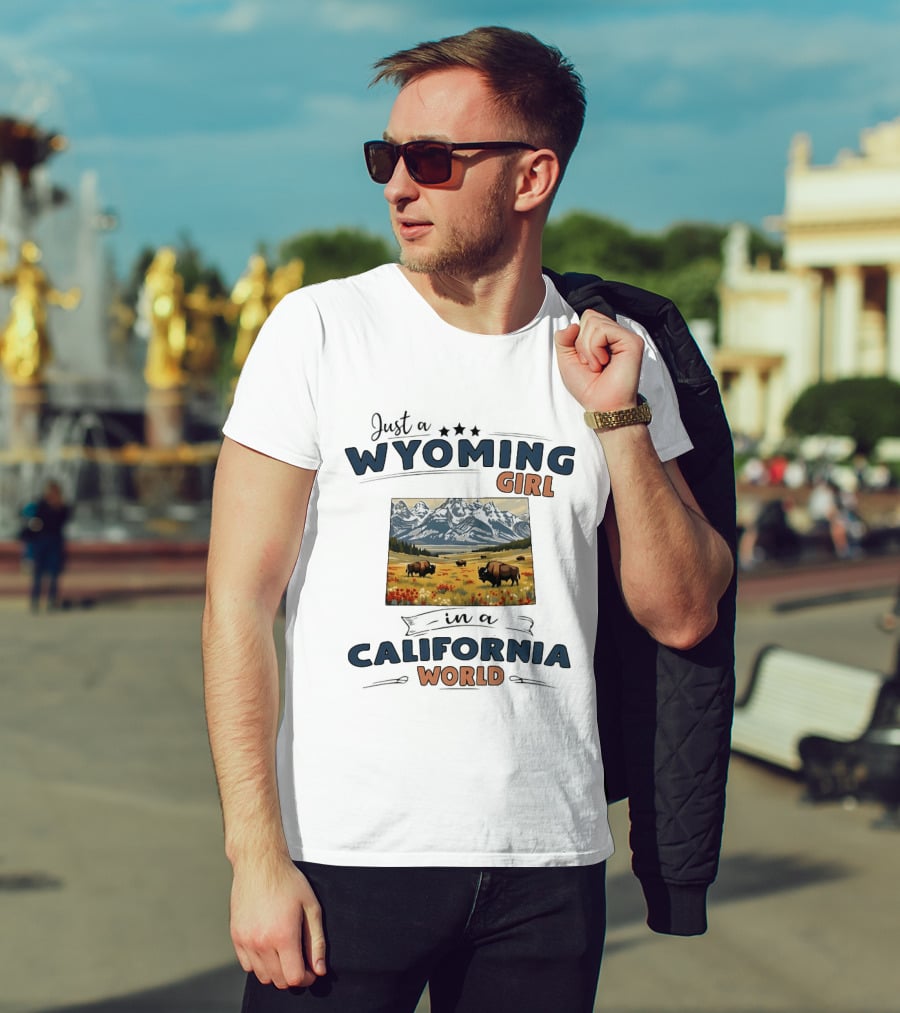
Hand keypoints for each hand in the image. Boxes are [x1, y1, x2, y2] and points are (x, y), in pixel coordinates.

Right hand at [230, 853, 325, 989]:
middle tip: (300, 961)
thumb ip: (317, 942)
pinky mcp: (236, 936)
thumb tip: (319, 970)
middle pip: (278, 980)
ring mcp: (246, 940)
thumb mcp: (311, 907)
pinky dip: (259, 964)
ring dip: (276, 971)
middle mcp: (262, 942)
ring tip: (285, 953)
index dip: (306, 977)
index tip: (311, 969)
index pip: (294, 977)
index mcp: (283, 935)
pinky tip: (269, 948)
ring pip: (262, 976)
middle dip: (293, 975)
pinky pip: (247, 965)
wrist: (260, 863)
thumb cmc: (288, 882)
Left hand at [554, 309, 643, 411]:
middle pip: (589, 316)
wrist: (602, 406)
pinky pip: (602, 330)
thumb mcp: (566, 360)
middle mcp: (616, 334)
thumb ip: (563, 339)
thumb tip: (572, 324)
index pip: (587, 318)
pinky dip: (594, 349)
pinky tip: (603, 362)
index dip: (577, 338)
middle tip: (591, 363)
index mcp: (604, 337)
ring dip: (587, 348)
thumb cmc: (588, 387)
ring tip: (597, 365)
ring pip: (594, 322)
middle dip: (581, 342)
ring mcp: (625, 336)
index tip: (584, 360)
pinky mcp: (632, 341)